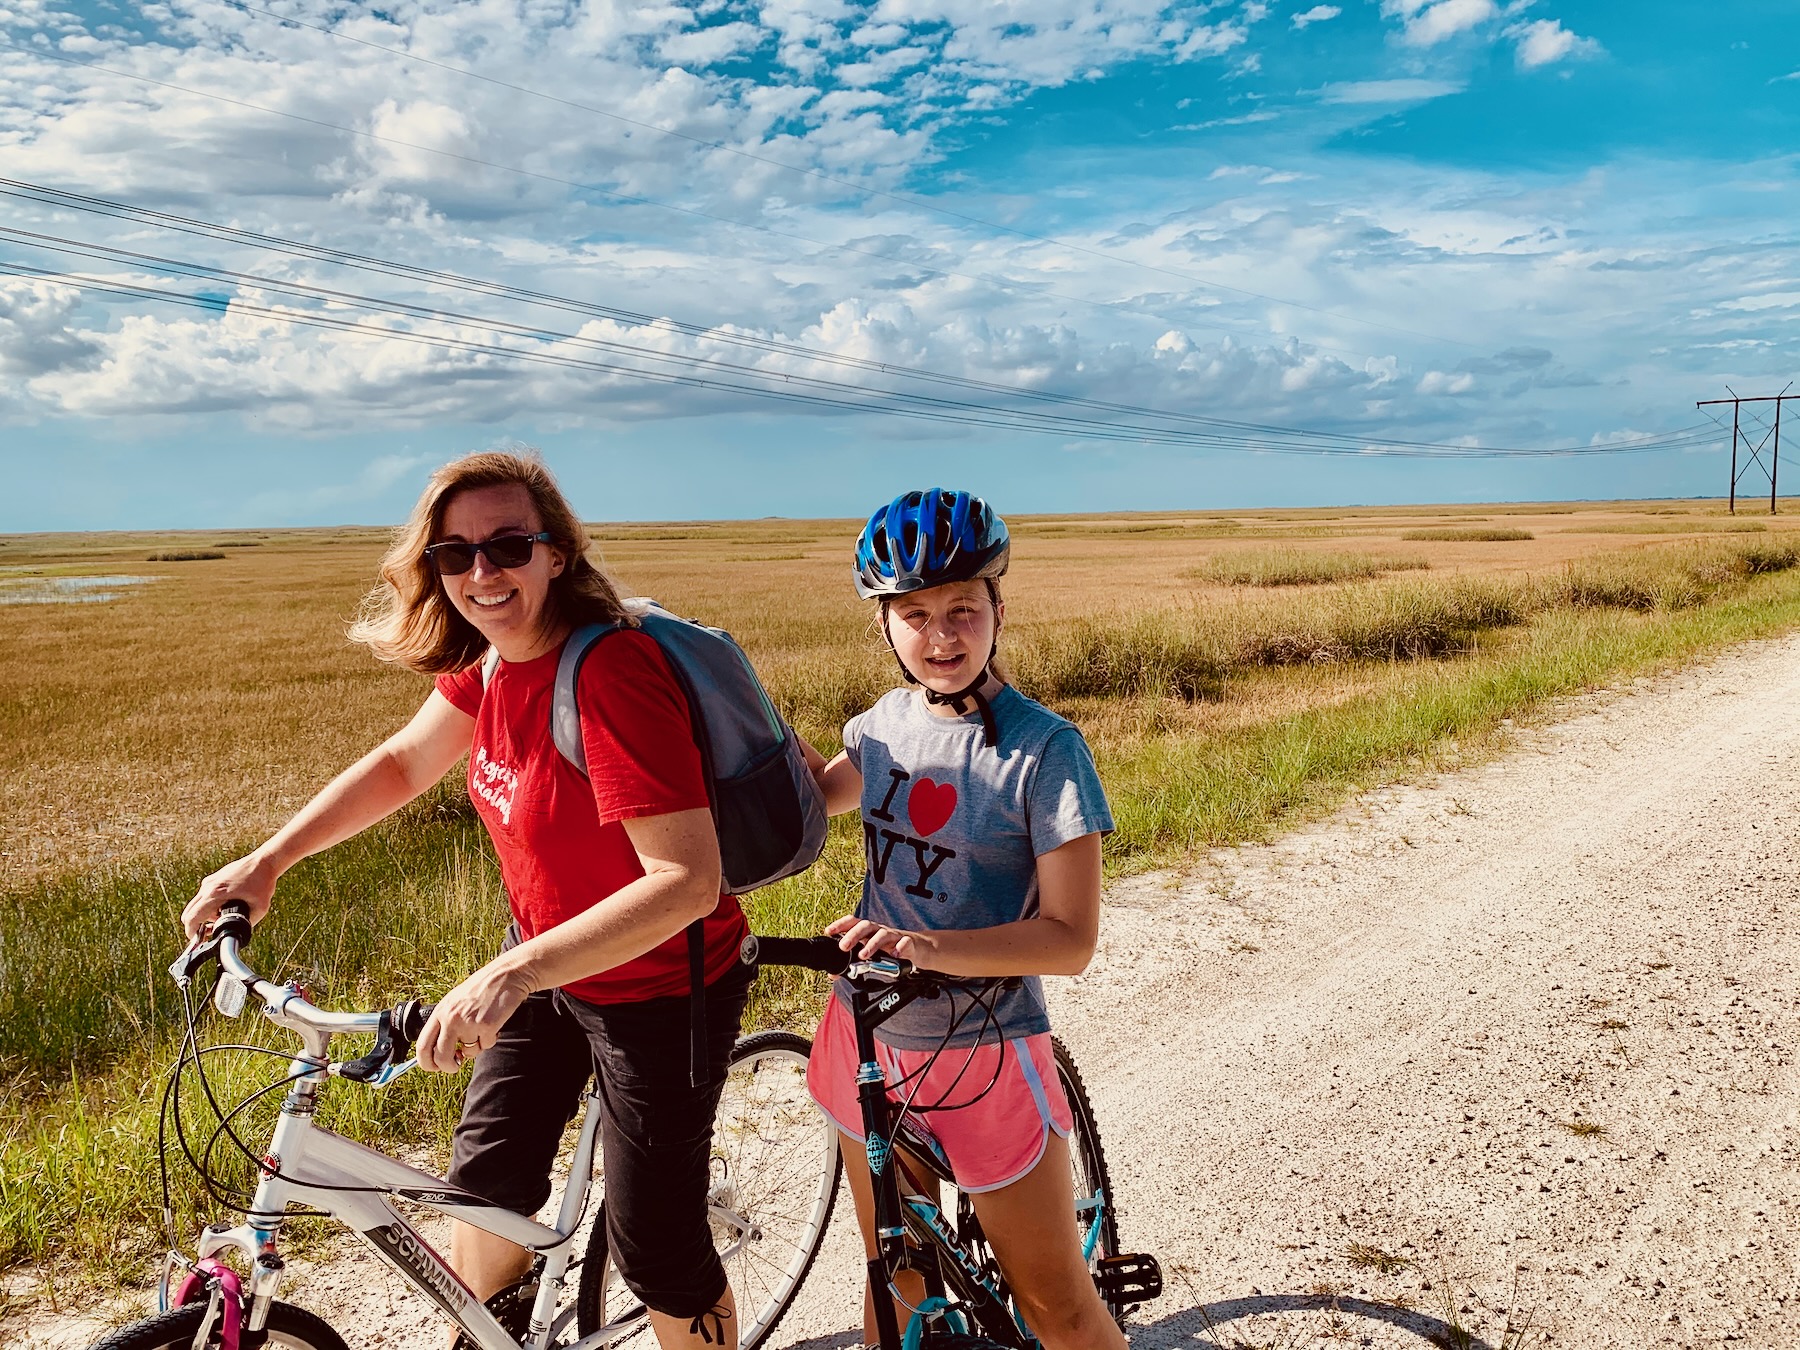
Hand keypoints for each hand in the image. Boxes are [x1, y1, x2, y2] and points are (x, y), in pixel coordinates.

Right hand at [183, 853, 278, 937]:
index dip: (191, 932)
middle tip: (210, 931)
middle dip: (196, 925)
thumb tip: (233, 934)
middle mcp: (208, 887)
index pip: (192, 917)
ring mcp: (209, 881)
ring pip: (196, 905)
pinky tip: (226, 907)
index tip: (195, 941)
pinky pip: (204, 897)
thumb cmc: (263, 883)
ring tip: (225, 916)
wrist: (264, 862)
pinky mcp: (213, 879)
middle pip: (189, 912)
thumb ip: (245, 924)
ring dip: (205, 915)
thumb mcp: (259, 910)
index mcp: (216, 894)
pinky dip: (209, 906)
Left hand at [415, 962, 533, 1072]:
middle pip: (441, 1057)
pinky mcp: (487, 1026)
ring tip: (481, 1029)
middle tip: (456, 1065)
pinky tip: (493, 1024)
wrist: (506, 975)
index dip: (427, 1063)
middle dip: (449, 1067)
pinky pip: (486, 1046)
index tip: (435, 1067)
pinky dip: (490, 1040)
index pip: (422, 1045)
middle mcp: (451, 1018)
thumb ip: (445, 1023)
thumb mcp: (455, 1002)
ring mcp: (468, 1023)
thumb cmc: (482, 988)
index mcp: (440, 1012)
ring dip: (475, 1048)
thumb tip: (439, 1052)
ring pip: (468, 1053)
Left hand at [826, 914, 939, 968]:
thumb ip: (853, 963)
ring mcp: (895, 936)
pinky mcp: (909, 943)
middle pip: (866, 926)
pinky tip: (895, 955)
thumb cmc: (891, 950)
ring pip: (883, 934)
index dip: (840, 925)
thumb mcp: (872, 956)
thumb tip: (832, 974)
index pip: (854, 923)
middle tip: (843, 947)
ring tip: (864, 955)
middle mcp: (880, 931)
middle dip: (853, 935)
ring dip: (872, 943)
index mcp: (869, 932)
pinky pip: (905, 942)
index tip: (828, 931)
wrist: (919, 949)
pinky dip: (900, 947)